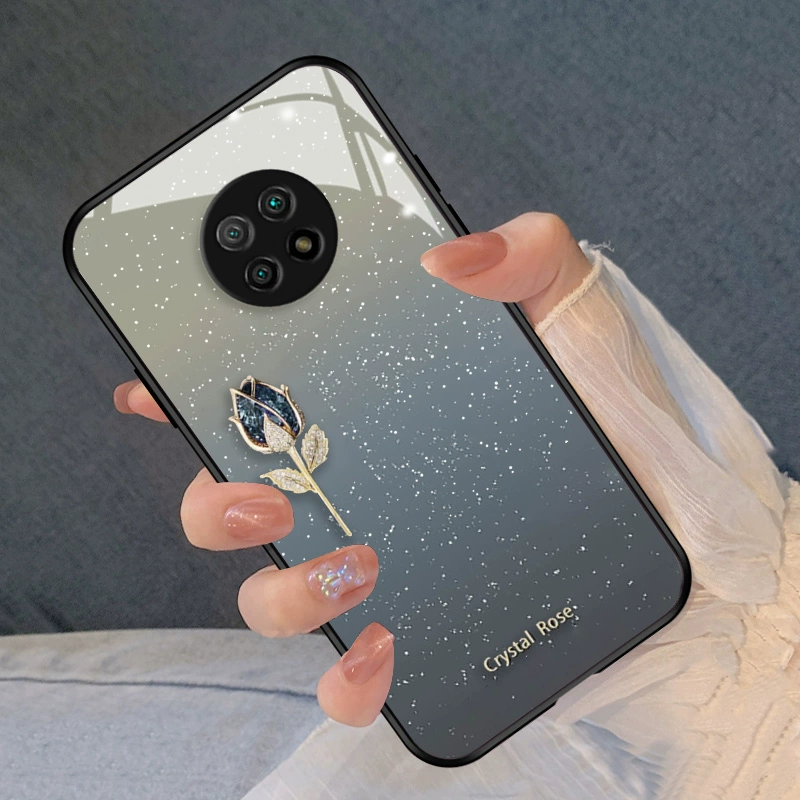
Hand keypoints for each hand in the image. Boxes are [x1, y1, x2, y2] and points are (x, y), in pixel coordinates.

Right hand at [113, 212, 591, 726]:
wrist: (679, 504)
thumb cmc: (618, 406)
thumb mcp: (569, 309)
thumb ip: (522, 254)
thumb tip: (450, 252)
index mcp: (368, 411)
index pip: (256, 402)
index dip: (189, 391)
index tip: (155, 378)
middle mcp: (357, 489)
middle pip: (234, 504)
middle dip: (213, 499)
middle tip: (258, 486)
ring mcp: (379, 563)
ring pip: (272, 594)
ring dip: (280, 587)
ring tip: (355, 556)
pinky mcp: (418, 629)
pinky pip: (347, 673)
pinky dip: (343, 672)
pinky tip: (380, 643)